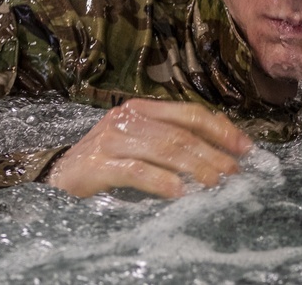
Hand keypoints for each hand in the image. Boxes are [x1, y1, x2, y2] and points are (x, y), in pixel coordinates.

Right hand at [45, 98, 253, 197]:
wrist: (55, 176)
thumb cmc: (105, 165)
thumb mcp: (140, 147)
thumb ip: (171, 146)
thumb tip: (220, 159)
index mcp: (142, 109)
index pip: (190, 113)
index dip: (221, 129)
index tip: (247, 149)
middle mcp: (127, 117)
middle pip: (181, 133)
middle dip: (214, 153)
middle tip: (236, 173)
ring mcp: (110, 139)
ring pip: (164, 148)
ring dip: (196, 167)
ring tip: (216, 183)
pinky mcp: (96, 164)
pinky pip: (136, 170)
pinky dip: (161, 181)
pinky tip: (180, 193)